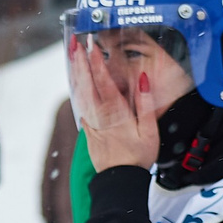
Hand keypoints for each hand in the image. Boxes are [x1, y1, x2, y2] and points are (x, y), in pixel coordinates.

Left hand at [68, 38, 160, 172]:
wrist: (119, 180)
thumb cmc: (138, 156)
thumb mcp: (150, 131)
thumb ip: (145, 104)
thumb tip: (142, 79)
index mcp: (116, 112)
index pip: (103, 81)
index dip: (96, 61)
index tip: (92, 45)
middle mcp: (100, 114)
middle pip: (87, 83)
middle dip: (80, 61)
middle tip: (75, 43)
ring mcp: (91, 121)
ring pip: (80, 92)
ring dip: (76, 72)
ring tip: (72, 55)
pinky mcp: (88, 129)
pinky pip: (80, 105)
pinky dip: (76, 90)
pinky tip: (75, 82)